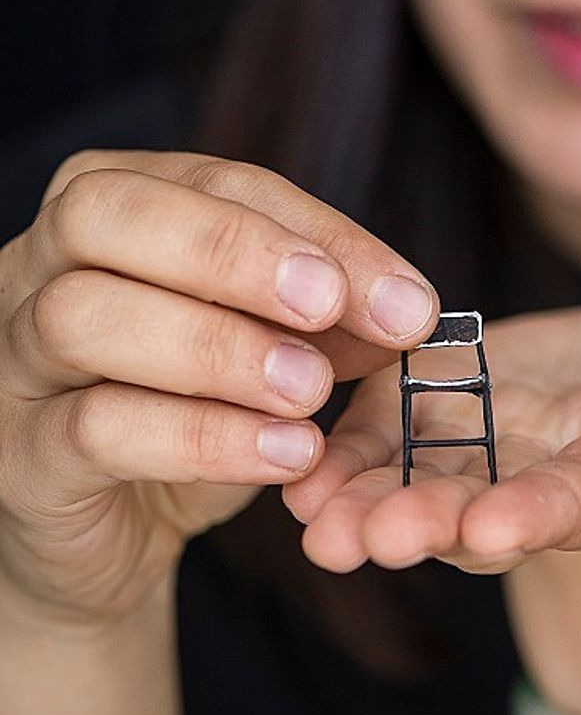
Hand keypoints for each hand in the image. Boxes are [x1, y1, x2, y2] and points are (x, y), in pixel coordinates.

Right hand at [0, 149, 439, 626]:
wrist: (115, 532)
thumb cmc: (194, 406)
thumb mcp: (271, 343)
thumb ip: (327, 314)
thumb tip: (406, 307)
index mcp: (111, 206)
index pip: (214, 182)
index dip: (317, 232)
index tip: (406, 299)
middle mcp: (37, 264)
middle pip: (105, 212)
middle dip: (231, 251)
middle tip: (328, 306)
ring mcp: (11, 357)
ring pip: (82, 315)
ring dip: (215, 347)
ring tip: (309, 391)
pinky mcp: (17, 454)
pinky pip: (92, 429)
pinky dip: (201, 437)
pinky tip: (283, 453)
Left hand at [285, 277, 580, 574]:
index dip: (547, 513)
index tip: (494, 529)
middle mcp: (559, 471)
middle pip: (489, 508)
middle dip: (428, 525)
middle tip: (363, 540)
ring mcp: (503, 445)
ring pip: (428, 481)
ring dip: (367, 500)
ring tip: (307, 517)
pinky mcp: (457, 403)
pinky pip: (395, 430)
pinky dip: (348, 447)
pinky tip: (295, 459)